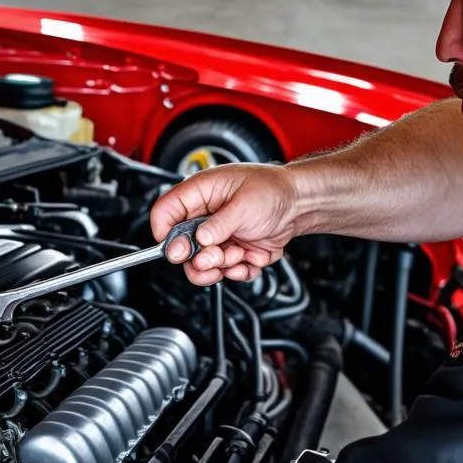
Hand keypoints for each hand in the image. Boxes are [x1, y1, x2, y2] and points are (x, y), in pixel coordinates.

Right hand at [151, 163, 300, 285]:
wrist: (298, 204)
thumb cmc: (273, 190)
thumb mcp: (243, 205)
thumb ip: (218, 225)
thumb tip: (199, 240)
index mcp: (199, 193)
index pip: (164, 214)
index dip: (166, 236)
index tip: (179, 251)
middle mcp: (204, 216)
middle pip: (180, 248)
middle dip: (199, 258)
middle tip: (216, 256)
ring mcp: (217, 236)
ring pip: (200, 265)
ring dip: (219, 267)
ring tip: (238, 255)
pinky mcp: (231, 252)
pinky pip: (224, 272)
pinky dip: (237, 272)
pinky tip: (249, 259)